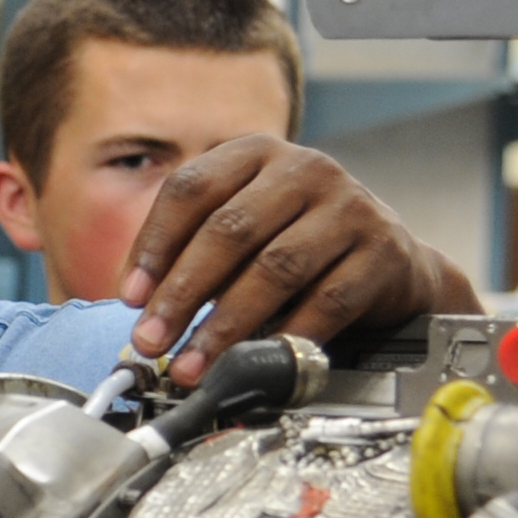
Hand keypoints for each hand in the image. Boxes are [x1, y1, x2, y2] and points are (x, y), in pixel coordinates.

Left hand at [120, 134, 480, 385]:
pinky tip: (258, 361)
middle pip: (230, 230)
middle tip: (152, 340)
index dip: (155, 244)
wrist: (387, 260)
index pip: (191, 188)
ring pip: (275, 268)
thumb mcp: (238, 231)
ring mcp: (349, 206)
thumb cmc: (294, 244)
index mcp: (255, 154)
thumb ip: (188, 253)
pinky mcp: (382, 250)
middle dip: (182, 293)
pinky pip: (327, 301)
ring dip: (225, 325)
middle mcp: (305, 170)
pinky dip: (287, 336)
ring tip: (193, 364)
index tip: (131, 296)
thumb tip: (137, 301)